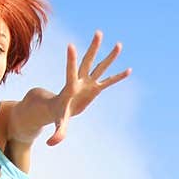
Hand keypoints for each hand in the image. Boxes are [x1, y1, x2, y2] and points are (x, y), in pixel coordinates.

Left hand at [47, 30, 131, 146]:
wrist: (60, 109)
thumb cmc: (57, 115)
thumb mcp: (58, 123)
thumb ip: (57, 133)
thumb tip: (51, 144)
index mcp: (70, 86)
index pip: (71, 71)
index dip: (71, 60)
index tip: (71, 45)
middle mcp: (80, 80)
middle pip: (87, 62)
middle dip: (93, 48)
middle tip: (98, 33)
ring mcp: (89, 82)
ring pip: (100, 67)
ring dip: (109, 57)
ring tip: (119, 44)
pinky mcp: (95, 88)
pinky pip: (109, 81)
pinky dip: (118, 77)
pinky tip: (128, 70)